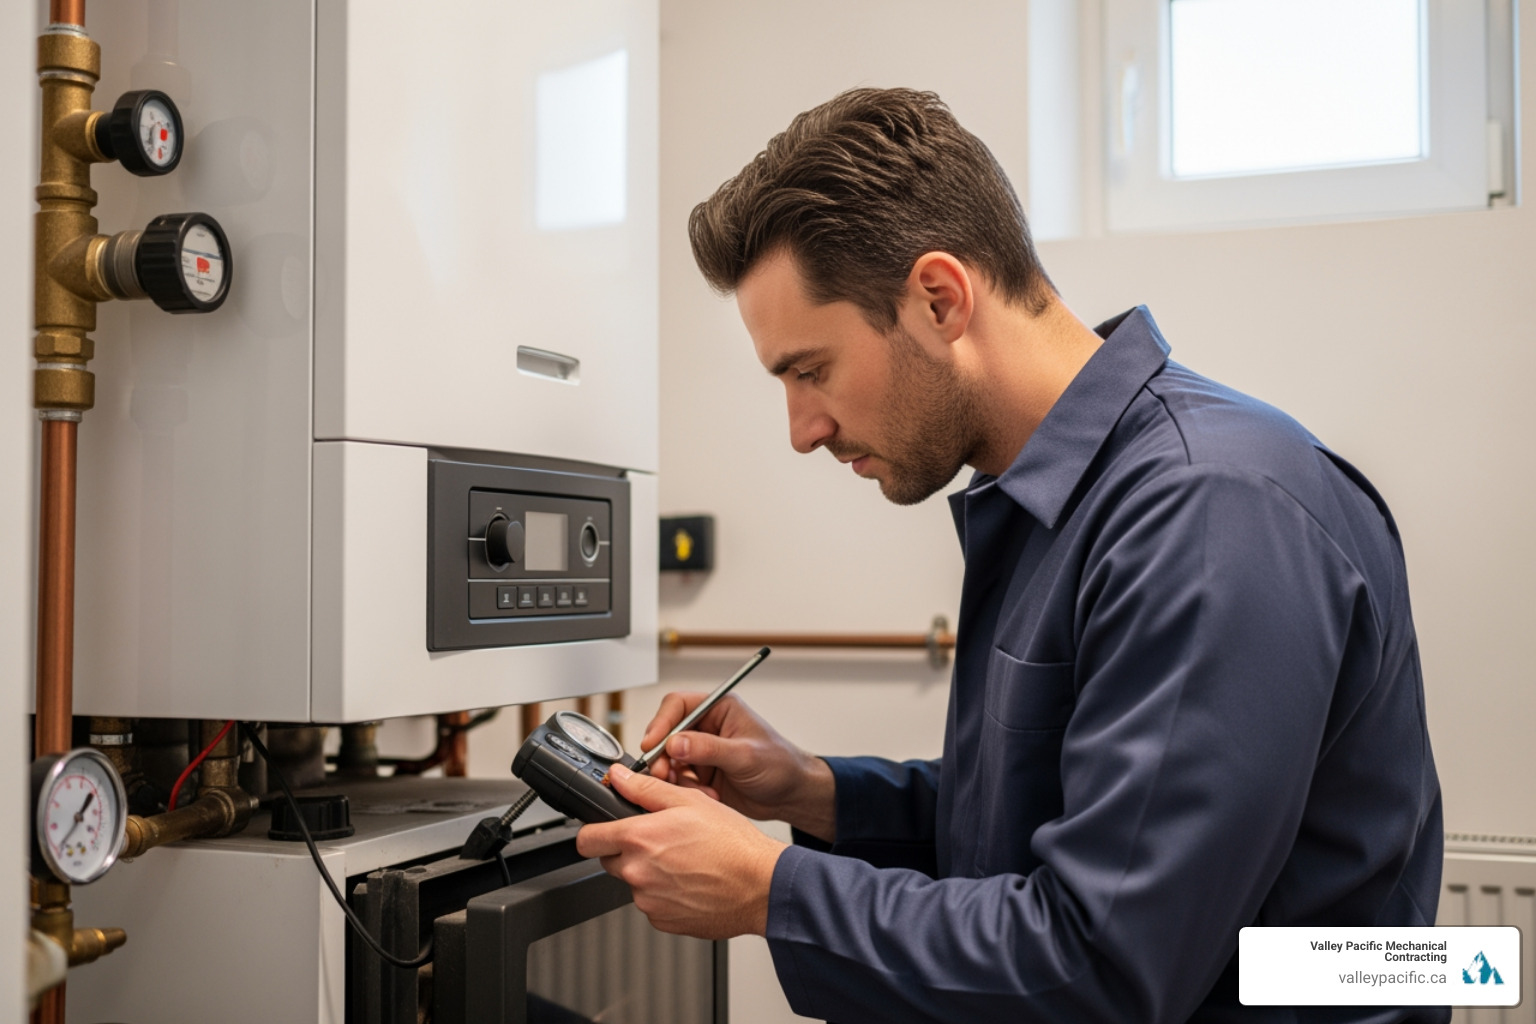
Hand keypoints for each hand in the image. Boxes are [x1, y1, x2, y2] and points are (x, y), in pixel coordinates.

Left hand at [576, 764, 786, 938]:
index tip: (604, 830)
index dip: (594, 831)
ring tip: (684, 862)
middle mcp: (637, 873)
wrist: (760, 885)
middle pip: (610, 861)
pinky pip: (652, 904)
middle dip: (628, 850)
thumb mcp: (690, 801)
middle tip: (662, 841)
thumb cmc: (732, 843)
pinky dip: (665, 894)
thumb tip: (617, 777)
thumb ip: (645, 788)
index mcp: (639, 838)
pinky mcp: (663, 920)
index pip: (587, 840)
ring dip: (649, 873)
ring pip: (634, 883)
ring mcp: (648, 901)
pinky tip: (690, 882)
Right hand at [641, 692, 835, 840]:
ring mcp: (702, 752)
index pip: (678, 705)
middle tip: (663, 772)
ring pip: (669, 759)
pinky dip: (685, 790)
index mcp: (719, 709)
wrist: (791, 795)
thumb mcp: (745, 755)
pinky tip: (706, 796)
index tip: (653, 743)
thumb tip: (675, 742)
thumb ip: (709, 748)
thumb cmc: (780, 765)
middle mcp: (707, 727)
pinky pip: (679, 779)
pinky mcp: (700, 774)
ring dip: (673, 775)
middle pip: (667, 733)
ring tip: (688, 788)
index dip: (661, 722)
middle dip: (662, 754)